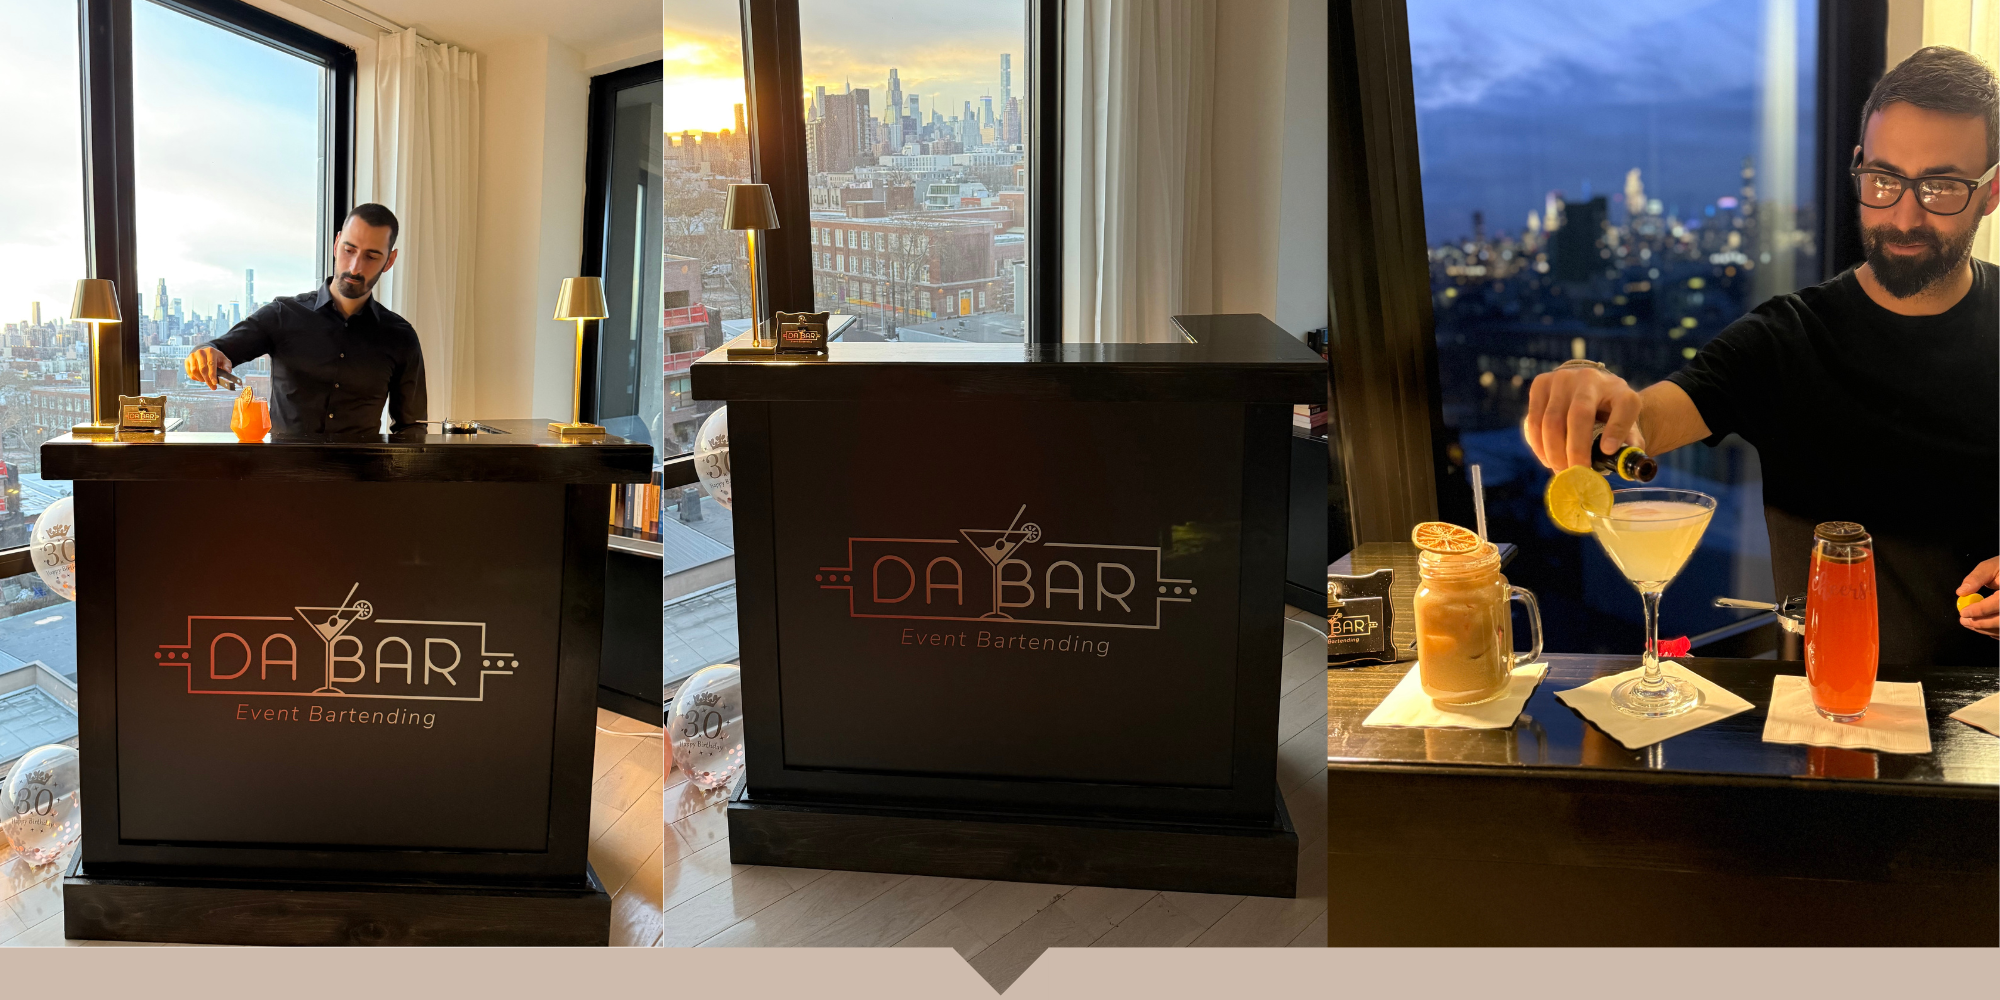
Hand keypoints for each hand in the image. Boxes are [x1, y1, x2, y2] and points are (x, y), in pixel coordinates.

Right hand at [184, 346, 230, 388]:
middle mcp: (200, 352)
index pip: (211, 364)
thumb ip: (227, 366)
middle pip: (202, 369)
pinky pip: (190, 373)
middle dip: (207, 380)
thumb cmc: (216, 358)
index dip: (212, 375)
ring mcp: (192, 356)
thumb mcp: (224, 360)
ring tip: (207, 381)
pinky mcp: (187, 361)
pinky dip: (195, 378)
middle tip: (212, 386)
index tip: (215, 383)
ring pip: (194, 371)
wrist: (205, 352)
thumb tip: (227, 372)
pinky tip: (201, 378)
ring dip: (201, 379)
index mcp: (210, 351)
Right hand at [1524, 364, 1645, 470]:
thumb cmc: (1607, 414)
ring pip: (1551, 420)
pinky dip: (1537, 445)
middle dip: (1574, 450)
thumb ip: (1629, 445)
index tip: (1608, 451)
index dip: (1616, 429)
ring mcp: (1562, 378)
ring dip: (1553, 451)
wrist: (1586, 389)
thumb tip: (1625, 466)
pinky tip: (1546, 458)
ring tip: (1559, 470)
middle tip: (1574, 475)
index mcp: (1620, 390)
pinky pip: (1533, 420)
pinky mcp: (1541, 383)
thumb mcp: (1625, 426)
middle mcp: (1591, 378)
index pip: (1624, 407)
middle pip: (1578, 416)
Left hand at [1956, 556, 1997, 637]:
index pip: (1998, 603)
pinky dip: (1994, 631)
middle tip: (1964, 620)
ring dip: (1985, 629)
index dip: (1980, 610)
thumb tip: (1961, 592)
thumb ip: (1976, 578)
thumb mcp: (1992, 567)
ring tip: (1969, 623)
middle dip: (1981, 622)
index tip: (1963, 612)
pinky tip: (1982, 626)